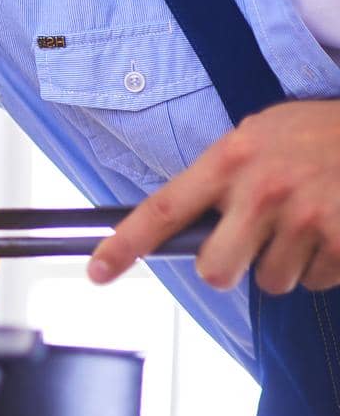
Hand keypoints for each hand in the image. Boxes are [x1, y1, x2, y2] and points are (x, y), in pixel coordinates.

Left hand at [89, 101, 339, 292]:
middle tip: (250, 241)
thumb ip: (219, 176)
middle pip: (215, 271)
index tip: (98, 272)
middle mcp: (263, 191)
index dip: (125, 246)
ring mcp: (306, 218)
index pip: (164, 210)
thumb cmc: (315, 134)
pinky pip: (315, 281)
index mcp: (231, 160)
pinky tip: (333, 228)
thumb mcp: (256, 136)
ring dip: (285, 263)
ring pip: (271, 281)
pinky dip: (323, 264)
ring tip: (306, 221)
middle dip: (228, 267)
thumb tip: (182, 223)